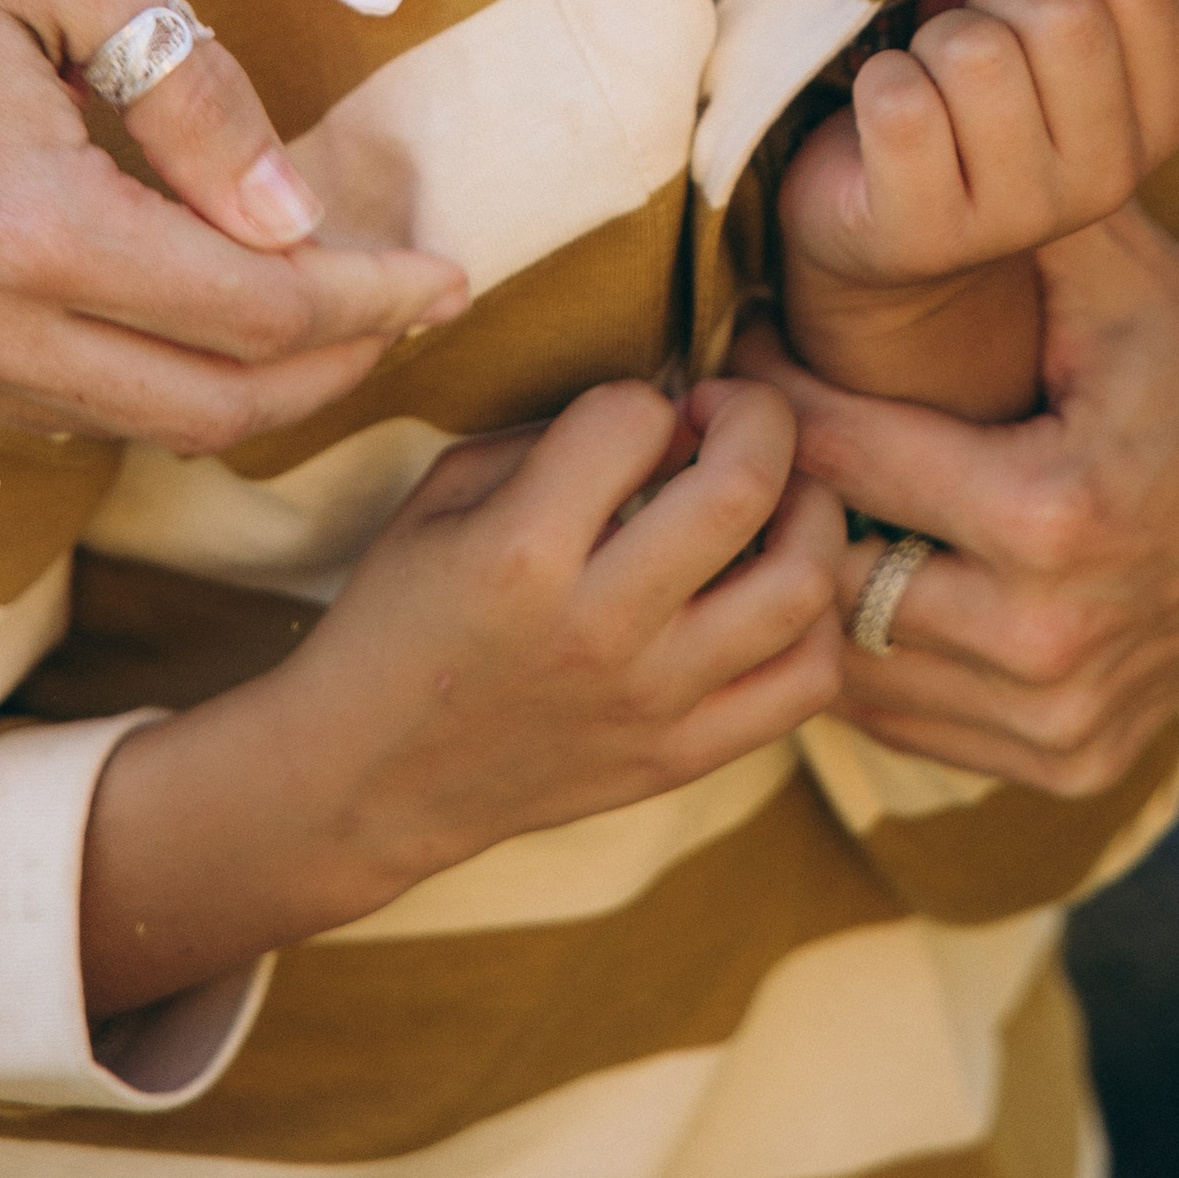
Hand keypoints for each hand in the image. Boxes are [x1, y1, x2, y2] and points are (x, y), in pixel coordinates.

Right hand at [0, 0, 468, 451]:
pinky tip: (210, 316)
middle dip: (330, 369)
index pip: (258, 313)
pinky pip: (60, 403)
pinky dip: (158, 377)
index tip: (453, 279)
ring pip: (133, 424)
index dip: (372, 302)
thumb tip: (291, 220)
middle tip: (411, 312)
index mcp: (31, 233)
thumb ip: (194, 97)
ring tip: (334, 315)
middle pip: (208, 407)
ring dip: (248, 384)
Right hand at [82, 376, 846, 1016]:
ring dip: (810, 512)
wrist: (361, 780)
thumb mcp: (443, 496)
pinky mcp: (676, 759)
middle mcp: (597, 628)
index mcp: (522, 552)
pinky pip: (805, 685)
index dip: (646, 397)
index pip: (636, 417)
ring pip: (802, 585)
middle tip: (733, 417)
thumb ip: (556, 438)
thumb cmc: (399, 618)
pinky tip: (776, 587)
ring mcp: (648, 702)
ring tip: (776, 496)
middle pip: (745, 486)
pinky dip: (817, 622)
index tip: (636, 421)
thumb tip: (673, 410)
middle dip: (760, 415)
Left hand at [733, 203, 1178, 796]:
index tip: (743, 351)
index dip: (779, 396)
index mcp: (1052, 518)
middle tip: (745, 432)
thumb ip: (997, 201)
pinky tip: (872, 569)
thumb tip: (880, 111)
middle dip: (782, 496)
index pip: (845, 460)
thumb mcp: (1112, 262)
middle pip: (831, 572)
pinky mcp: (1072, 761)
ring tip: (794, 498)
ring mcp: (1062, 719)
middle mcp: (1050, 643)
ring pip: (856, 666)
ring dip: (817, 584)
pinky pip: (912, 721)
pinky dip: (880, 655)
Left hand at [778, 0, 1178, 288]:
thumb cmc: (982, 97)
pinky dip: (879, 80)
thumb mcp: (1060, 24)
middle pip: (1058, 12)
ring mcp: (1017, 218)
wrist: (887, 221)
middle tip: (971, 30)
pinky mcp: (922, 233)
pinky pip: (899, 102)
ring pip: (972, 52)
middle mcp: (1107, 181)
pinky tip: (886, 113)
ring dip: (931, 40)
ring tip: (932, 77)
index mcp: (1159, 119)